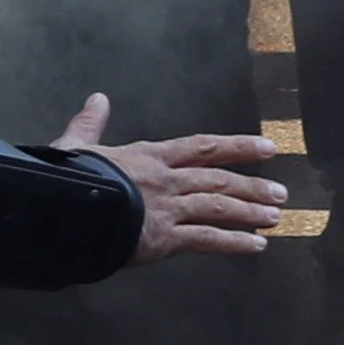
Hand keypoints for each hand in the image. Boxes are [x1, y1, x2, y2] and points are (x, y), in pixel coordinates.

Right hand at [52, 95, 284, 264]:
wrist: (61, 208)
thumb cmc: (67, 178)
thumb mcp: (77, 146)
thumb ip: (91, 124)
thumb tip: (97, 98)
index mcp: (149, 156)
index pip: (202, 147)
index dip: (237, 147)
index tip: (267, 147)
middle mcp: (167, 179)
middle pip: (219, 179)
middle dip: (252, 186)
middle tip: (281, 193)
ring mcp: (168, 208)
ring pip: (219, 207)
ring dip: (250, 212)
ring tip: (276, 218)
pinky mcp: (164, 238)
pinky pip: (206, 239)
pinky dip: (234, 242)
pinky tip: (256, 246)